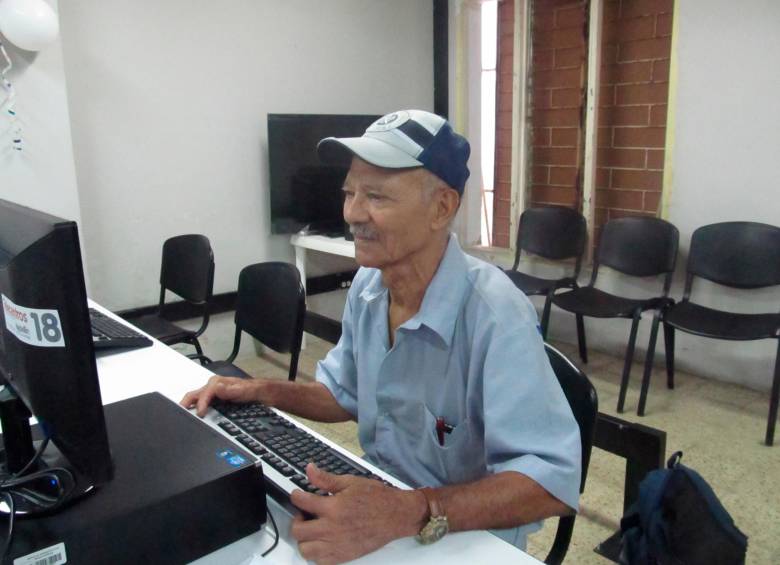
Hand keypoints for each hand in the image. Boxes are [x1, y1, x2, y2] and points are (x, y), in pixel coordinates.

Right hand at [179, 375, 265, 416]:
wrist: (263, 395)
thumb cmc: (255, 391)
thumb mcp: (246, 390)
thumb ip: (232, 390)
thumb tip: (217, 388)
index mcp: (219, 383)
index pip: (204, 392)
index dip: (201, 403)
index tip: (200, 414)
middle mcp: (214, 387)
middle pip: (194, 395)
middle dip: (185, 404)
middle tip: (177, 415)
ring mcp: (214, 394)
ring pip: (196, 399)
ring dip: (188, 407)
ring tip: (180, 418)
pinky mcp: (215, 401)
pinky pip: (201, 404)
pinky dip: (194, 410)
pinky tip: (192, 418)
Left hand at [290, 464, 425, 564]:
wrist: (396, 515)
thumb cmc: (376, 498)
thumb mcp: (350, 482)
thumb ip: (326, 479)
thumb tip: (309, 469)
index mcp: (333, 507)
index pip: (302, 502)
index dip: (296, 496)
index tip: (298, 495)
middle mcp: (332, 528)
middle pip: (298, 530)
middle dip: (297, 520)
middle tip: (305, 514)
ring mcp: (337, 545)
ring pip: (305, 549)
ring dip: (304, 539)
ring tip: (313, 529)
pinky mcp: (344, 556)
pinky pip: (320, 561)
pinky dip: (316, 553)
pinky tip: (322, 542)